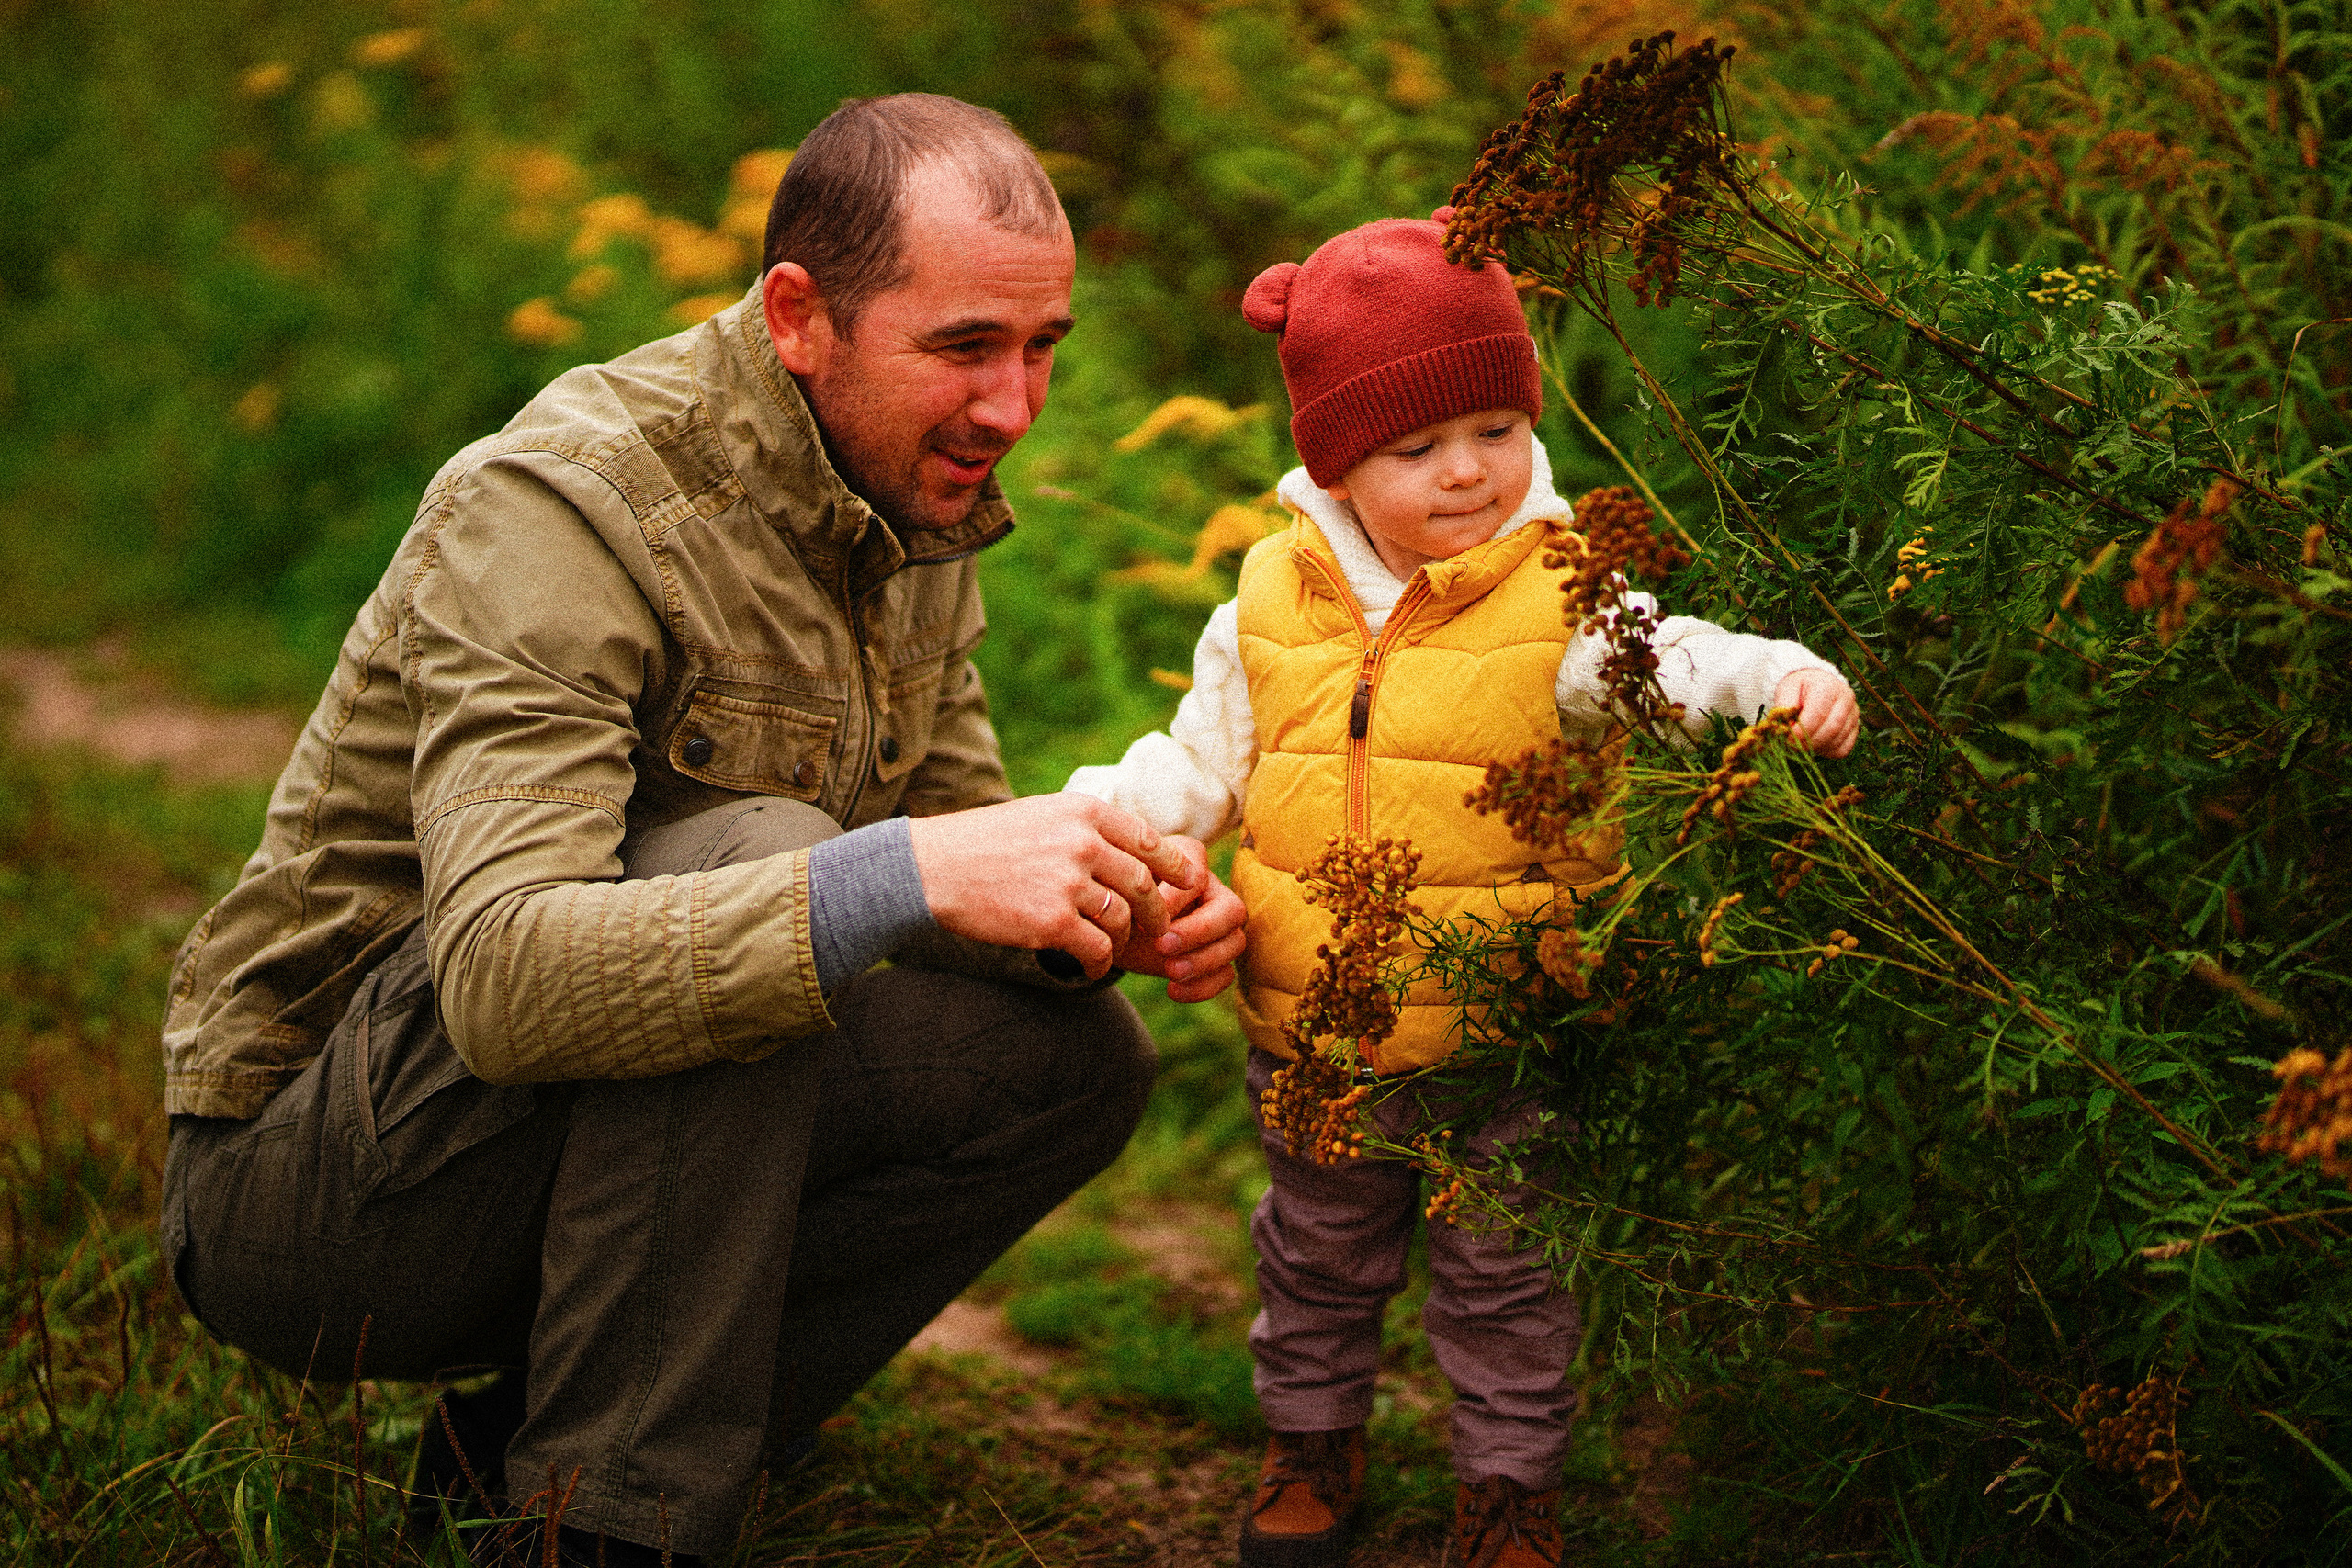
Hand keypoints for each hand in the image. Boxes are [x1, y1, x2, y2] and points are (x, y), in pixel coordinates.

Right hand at [906, 794, 1197, 979]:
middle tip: (1158, 927)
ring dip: (1123, 940)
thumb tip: (1134, 851)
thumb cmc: (985, 842)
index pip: (1150, 840)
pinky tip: (1092, 966)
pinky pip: (1097, 949)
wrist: (931, 867)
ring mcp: (1068, 882)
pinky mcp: (1052, 920)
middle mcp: (1082, 843)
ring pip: (1123, 920)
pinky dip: (1101, 963)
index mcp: (1084, 812)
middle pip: (1144, 884)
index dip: (1176, 867)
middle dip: (1157, 911)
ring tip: (1111, 947)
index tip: (1189, 884)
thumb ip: (1087, 829)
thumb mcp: (1042, 815)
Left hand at [1113, 837, 1247, 1002]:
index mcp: (1188, 860)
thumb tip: (1141, 920)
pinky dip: (1203, 986)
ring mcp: (1220, 923)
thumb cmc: (1112, 897)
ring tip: (1169, 973)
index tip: (1143, 918)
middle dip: (1198, 932)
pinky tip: (1172, 991)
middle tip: (1162, 947)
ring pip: (1235, 943)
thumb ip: (1126, 892)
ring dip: (1203, 962)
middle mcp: (1212, 888)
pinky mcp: (1216, 955)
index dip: (1175, 899)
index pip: (1197, 876)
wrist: (1108, 923)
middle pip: (1231, 909)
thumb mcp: (1112, 890)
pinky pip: (1226, 974)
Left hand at [1774, 667, 1859, 758]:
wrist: (1817, 684)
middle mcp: (1846, 699)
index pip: (1818, 715)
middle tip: (1792, 745)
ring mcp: (1853, 715)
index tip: (1787, 738)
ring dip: (1815, 747)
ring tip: (1800, 742)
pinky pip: (1842, 749)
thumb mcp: (1786, 689)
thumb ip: (1784, 708)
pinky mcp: (1855, 729)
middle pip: (1831, 730)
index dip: (1801, 731)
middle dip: (1809, 742)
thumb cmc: (1799, 688)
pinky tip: (1814, 743)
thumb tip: (1784, 729)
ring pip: (1836, 741)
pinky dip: (1826, 751)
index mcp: (1828, 687)